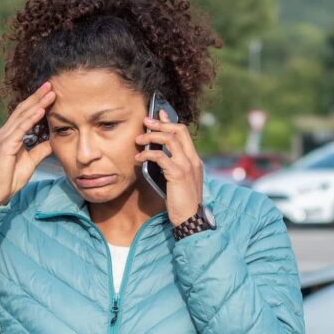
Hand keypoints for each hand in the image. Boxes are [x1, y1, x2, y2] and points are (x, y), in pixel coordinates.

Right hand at [0, 82, 55, 205]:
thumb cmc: (11, 178)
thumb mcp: (31, 161)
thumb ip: (41, 149)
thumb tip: (53, 141)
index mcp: (12, 135)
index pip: (26, 114)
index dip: (38, 102)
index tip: (51, 93)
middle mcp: (6, 132)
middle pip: (24, 109)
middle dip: (38, 96)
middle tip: (51, 84)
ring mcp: (5, 137)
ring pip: (23, 115)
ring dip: (37, 103)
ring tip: (50, 92)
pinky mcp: (6, 145)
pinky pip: (20, 129)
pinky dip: (31, 118)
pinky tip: (41, 110)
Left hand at [134, 109, 203, 225]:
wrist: (191, 220)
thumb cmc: (183, 204)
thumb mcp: (180, 182)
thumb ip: (173, 168)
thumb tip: (157, 158)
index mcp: (194, 161)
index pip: (184, 133)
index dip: (171, 121)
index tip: (159, 113)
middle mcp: (193, 160)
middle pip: (178, 130)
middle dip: (160, 123)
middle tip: (145, 122)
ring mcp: (187, 166)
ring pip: (170, 139)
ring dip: (152, 136)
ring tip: (138, 139)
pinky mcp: (178, 174)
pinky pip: (161, 156)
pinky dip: (148, 154)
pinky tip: (139, 158)